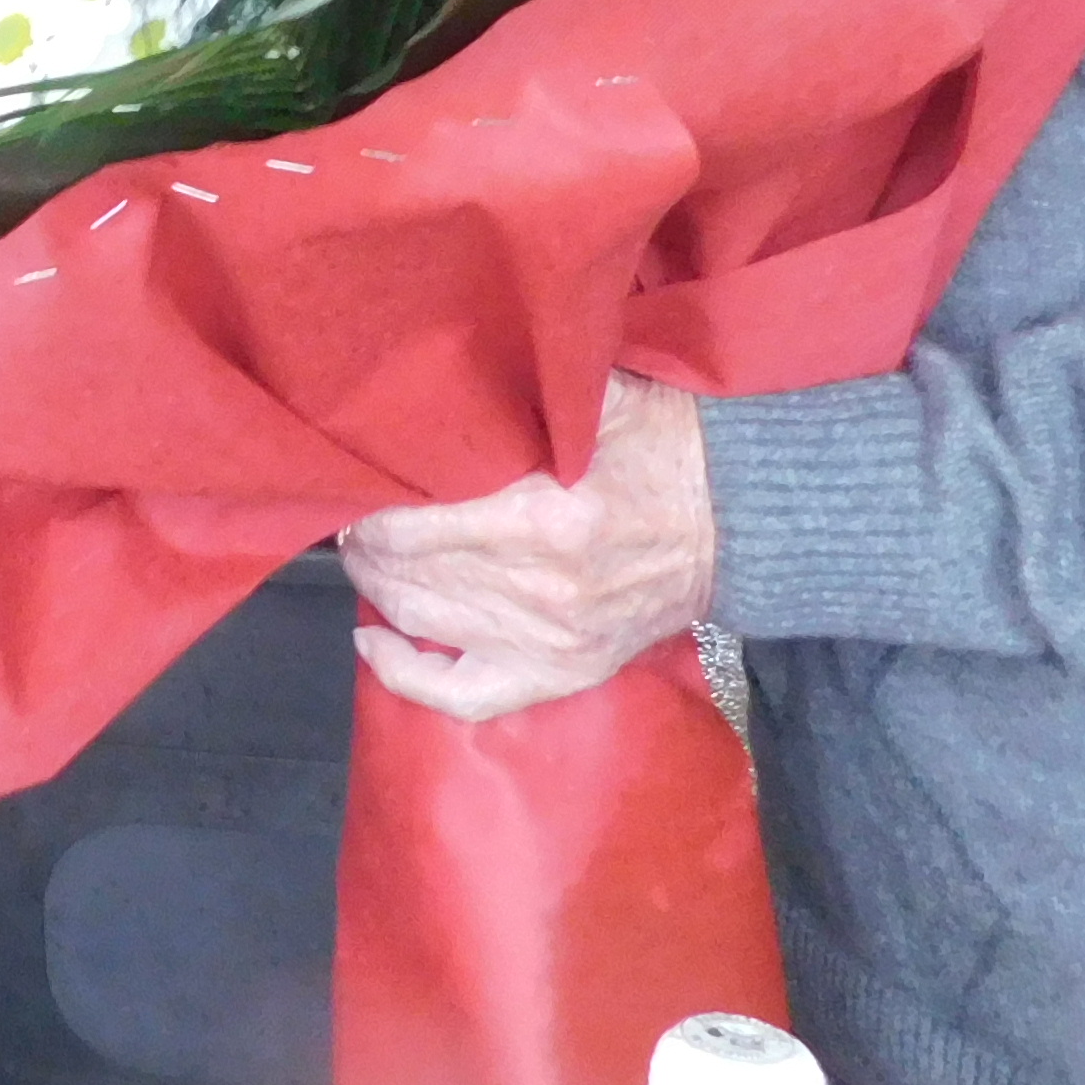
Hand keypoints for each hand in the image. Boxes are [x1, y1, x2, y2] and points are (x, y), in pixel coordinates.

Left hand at [337, 372, 717, 722]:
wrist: (735, 517)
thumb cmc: (658, 446)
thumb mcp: (591, 398)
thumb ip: (510, 394)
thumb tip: (420, 388)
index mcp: (541, 518)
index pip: (414, 525)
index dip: (369, 508)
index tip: (352, 485)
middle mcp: (541, 590)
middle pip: (411, 573)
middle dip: (366, 543)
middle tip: (349, 514)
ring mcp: (550, 641)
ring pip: (422, 621)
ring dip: (377, 587)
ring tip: (364, 555)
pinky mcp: (562, 673)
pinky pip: (463, 696)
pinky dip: (405, 676)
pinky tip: (372, 642)